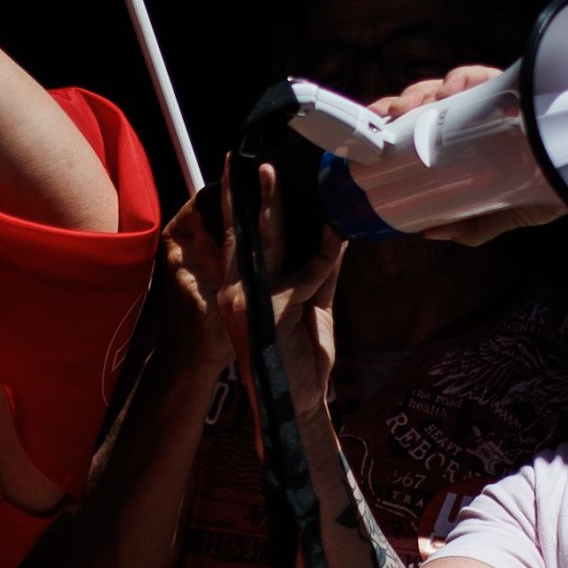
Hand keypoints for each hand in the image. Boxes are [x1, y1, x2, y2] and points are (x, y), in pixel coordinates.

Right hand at [175, 166, 340, 398]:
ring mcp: (249, 301)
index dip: (231, 209)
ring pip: (264, 242)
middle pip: (240, 233)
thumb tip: (332, 233)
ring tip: (271, 173)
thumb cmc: (301, 359)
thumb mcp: (312, 307)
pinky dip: (324, 253)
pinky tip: (335, 233)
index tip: (231, 176)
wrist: (299, 404)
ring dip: (271, 204)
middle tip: (249, 162)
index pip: (232, 242)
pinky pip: (306, 272)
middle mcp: (236, 293)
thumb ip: (319, 272)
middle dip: (241, 194)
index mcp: (240, 291)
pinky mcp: (272, 311)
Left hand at [363, 60, 567, 242]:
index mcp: (475, 141)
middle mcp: (482, 115)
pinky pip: (478, 74)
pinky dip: (457, 79)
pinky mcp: (515, 80)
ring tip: (406, 108)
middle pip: (429, 103)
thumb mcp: (512, 213)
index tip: (372, 131)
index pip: (427, 126)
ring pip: (443, 86)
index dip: (396, 125)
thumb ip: (477, 226)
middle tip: (385, 120)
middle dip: (399, 106)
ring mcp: (496, 95)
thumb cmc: (560, 186)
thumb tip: (431, 232)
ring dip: (418, 93)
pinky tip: (445, 92)